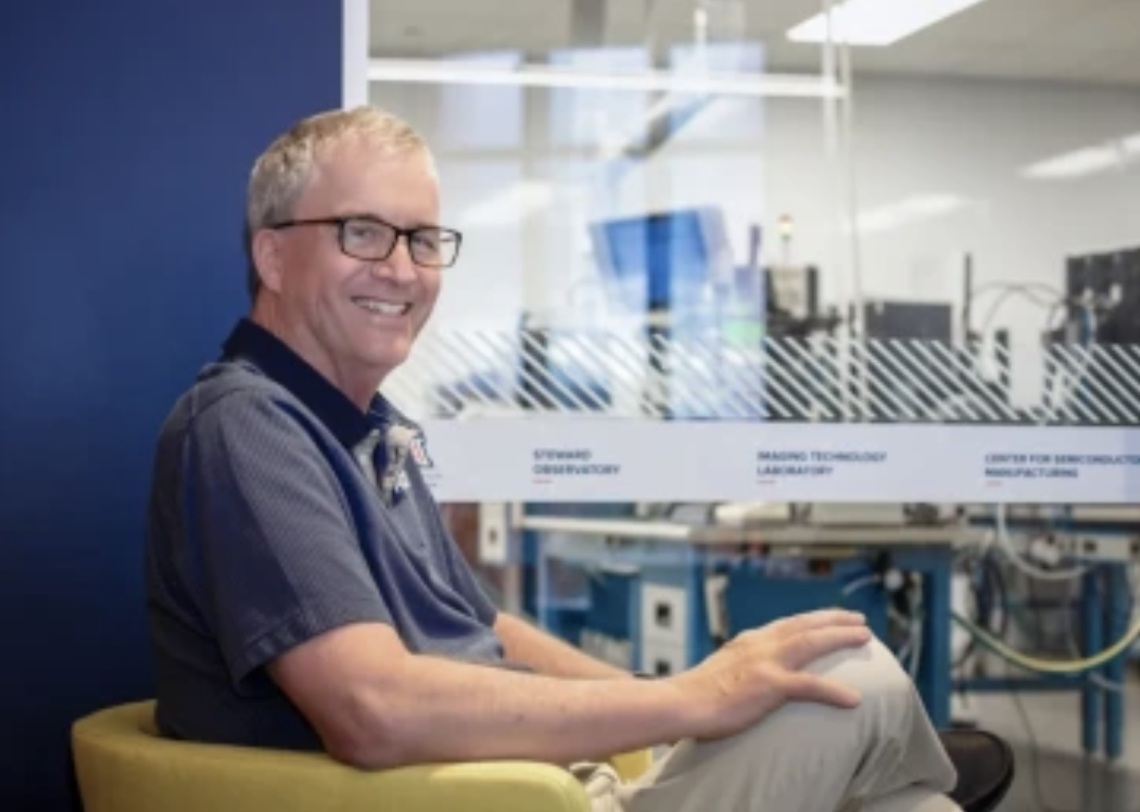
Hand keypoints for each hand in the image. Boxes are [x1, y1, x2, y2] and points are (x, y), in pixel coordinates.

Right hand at [667, 609, 871, 741]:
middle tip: (859, 620)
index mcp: (749, 641)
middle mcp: (760, 644)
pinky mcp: (769, 684)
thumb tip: (751, 676)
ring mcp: (766, 662)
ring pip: (812, 642)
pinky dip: (834, 691)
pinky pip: (810, 686)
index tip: (830, 618)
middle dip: (834, 619)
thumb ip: (742, 667)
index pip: (787, 624)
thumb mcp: (723, 669)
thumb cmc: (696, 694)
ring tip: (864, 637)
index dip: (812, 619)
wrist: (681, 703)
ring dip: (840, 637)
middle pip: (805, 624)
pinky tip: (854, 699)